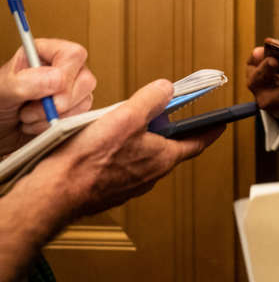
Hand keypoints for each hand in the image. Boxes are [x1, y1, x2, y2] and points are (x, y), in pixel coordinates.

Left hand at [0, 39, 96, 153]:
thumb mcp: (2, 91)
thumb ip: (24, 82)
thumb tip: (58, 79)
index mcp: (45, 53)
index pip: (73, 55)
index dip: (65, 75)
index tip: (48, 93)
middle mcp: (63, 69)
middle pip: (85, 79)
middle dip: (59, 102)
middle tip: (31, 110)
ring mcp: (72, 90)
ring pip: (85, 101)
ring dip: (55, 116)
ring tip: (29, 117)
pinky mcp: (74, 110)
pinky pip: (80, 117)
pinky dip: (58, 125)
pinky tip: (38, 124)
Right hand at [34, 78, 223, 219]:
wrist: (55, 192)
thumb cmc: (89, 160)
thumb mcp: (126, 116)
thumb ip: (151, 99)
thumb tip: (166, 89)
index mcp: (162, 158)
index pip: (197, 143)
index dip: (210, 130)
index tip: (220, 124)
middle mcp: (150, 175)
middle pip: (169, 148)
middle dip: (168, 131)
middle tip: (165, 115)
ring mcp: (130, 184)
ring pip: (144, 158)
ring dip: (142, 142)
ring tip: (126, 125)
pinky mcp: (110, 189)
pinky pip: (124, 167)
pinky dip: (122, 154)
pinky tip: (104, 145)